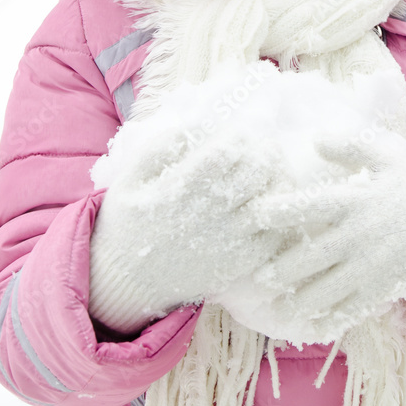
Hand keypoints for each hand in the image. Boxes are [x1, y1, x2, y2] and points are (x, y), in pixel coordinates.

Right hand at [88, 122, 285, 333]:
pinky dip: (278, 214)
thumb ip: (158, 148)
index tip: (237, 133)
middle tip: (261, 146)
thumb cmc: (128, 224)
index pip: (224, 153)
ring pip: (270, 201)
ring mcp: (227, 242)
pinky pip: (273, 234)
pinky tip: (271, 200)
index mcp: (180, 191)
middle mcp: (208, 216)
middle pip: (254, 172)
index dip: (237, 136)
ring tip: (271, 168)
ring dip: (276, 179)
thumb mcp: (128, 180)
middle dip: (262, 152)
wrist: (128, 281)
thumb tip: (194, 124)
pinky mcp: (238, 263)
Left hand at [221, 144, 405, 343]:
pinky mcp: (384, 288)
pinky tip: (310, 325)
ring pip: (330, 289)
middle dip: (284, 269)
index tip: (256, 214)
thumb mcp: (386, 156)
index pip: (315, 205)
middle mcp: (362, 235)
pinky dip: (331, 318)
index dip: (284, 210)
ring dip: (301, 300)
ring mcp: (373, 265)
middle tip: (258, 276)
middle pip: (315, 256)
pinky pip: (353, 309)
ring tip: (278, 307)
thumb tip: (316, 138)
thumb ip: (350, 146)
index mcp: (358, 201)